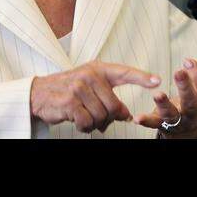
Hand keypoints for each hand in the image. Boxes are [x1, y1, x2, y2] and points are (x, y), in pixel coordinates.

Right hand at [31, 61, 160, 132]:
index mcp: (99, 69)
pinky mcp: (70, 102)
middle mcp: (90, 75)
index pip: (125, 72)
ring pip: (102, 116)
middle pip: (115, 106)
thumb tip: (126, 115)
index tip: (158, 81)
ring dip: (96, 124)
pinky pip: (88, 123)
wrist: (39, 93)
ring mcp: (79, 88)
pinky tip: (78, 121)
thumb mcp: (89, 85)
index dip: (142, 77)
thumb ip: (108, 95)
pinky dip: (85, 127)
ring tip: (87, 118)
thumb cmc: (68, 90)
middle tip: (102, 120)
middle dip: (110, 118)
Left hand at [132, 52, 196, 137]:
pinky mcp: (164, 126)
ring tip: (158, 94)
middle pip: (192, 103)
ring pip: (173, 115)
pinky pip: (156, 124)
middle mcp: (196, 116)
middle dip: (186, 88)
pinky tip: (138, 117)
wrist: (190, 130)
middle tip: (179, 72)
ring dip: (164, 104)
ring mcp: (180, 122)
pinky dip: (147, 121)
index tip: (189, 61)